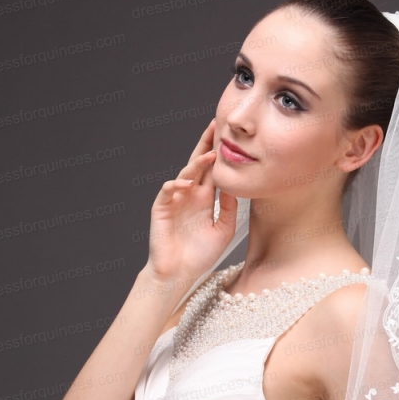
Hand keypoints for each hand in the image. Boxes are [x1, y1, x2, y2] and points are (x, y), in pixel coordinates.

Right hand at [144, 118, 237, 287]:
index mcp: (205, 199)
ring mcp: (176, 200)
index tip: (231, 138)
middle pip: (199, 164)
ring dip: (197, 163)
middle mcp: (190, 195)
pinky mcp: (162, 208)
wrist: (179, 273)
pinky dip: (176, 184)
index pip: (213, 171)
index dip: (220, 154)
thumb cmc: (200, 254)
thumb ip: (230, 208)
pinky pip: (168, 191)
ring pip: (185, 173)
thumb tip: (236, 186)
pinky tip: (187, 183)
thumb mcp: (224, 229)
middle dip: (206, 145)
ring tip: (210, 154)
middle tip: (216, 126)